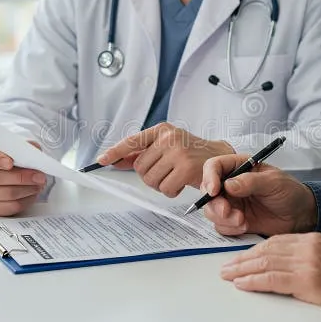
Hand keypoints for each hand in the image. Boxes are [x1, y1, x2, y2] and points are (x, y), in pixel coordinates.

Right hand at [0, 141, 46, 215]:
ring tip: (39, 185)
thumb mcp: (19, 147)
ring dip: (28, 189)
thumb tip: (35, 150)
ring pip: (8, 194)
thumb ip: (26, 146)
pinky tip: (33, 194)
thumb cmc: (13, 159)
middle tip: (39, 176)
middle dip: (23, 178)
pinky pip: (11, 206)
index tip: (10, 162)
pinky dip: (26, 201)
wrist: (12, 173)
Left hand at [97, 122, 234, 196]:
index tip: (101, 160)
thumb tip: (115, 161)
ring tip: (175, 176)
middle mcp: (169, 137)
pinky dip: (172, 191)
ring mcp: (178, 152)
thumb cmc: (190, 153)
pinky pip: (165, 189)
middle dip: (150, 176)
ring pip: (151, 180)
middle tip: (166, 172)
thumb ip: (141, 153)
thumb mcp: (165, 147)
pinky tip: (182, 183)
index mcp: (161, 130)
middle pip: (140, 168)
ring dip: (161, 185)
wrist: (219, 157)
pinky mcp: (187, 168)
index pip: (132, 142)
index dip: (115, 152)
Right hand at [201, 154, 317, 236]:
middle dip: (215, 204)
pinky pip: (221, 225)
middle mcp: (231, 184)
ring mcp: (231, 203)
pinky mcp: (234, 220)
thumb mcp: (273, 182)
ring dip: (222, 218)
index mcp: (239, 167)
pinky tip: (245, 226)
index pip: (213, 167)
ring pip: (211, 210)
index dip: (209, 178)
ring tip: (242, 221)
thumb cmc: (290, 192)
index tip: (214, 191)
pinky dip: (229, 228)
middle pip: (207, 191)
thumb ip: (251, 182)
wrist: (300, 215)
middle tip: (228, 211)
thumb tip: (229, 184)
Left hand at [221, 233, 320, 321]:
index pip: (275, 241)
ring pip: (265, 262)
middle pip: (266, 250)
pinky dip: (253, 280)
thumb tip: (279, 268)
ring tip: (228, 275)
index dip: (254, 250)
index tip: (241, 257)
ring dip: (242, 270)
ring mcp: (307, 262)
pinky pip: (271, 278)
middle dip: (243, 259)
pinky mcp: (306, 280)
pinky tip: (242, 283)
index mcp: (312, 240)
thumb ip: (305, 260)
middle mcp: (308, 247)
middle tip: (227, 266)